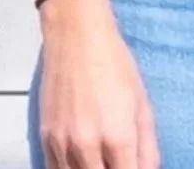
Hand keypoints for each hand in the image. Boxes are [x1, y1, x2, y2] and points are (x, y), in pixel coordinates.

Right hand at [38, 0, 159, 167]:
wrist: (77, 37)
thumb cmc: (115, 65)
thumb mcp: (142, 104)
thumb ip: (148, 147)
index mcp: (118, 137)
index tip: (134, 167)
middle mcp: (88, 147)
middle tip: (118, 161)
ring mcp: (63, 145)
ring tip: (101, 160)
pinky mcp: (45, 140)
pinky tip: (81, 162)